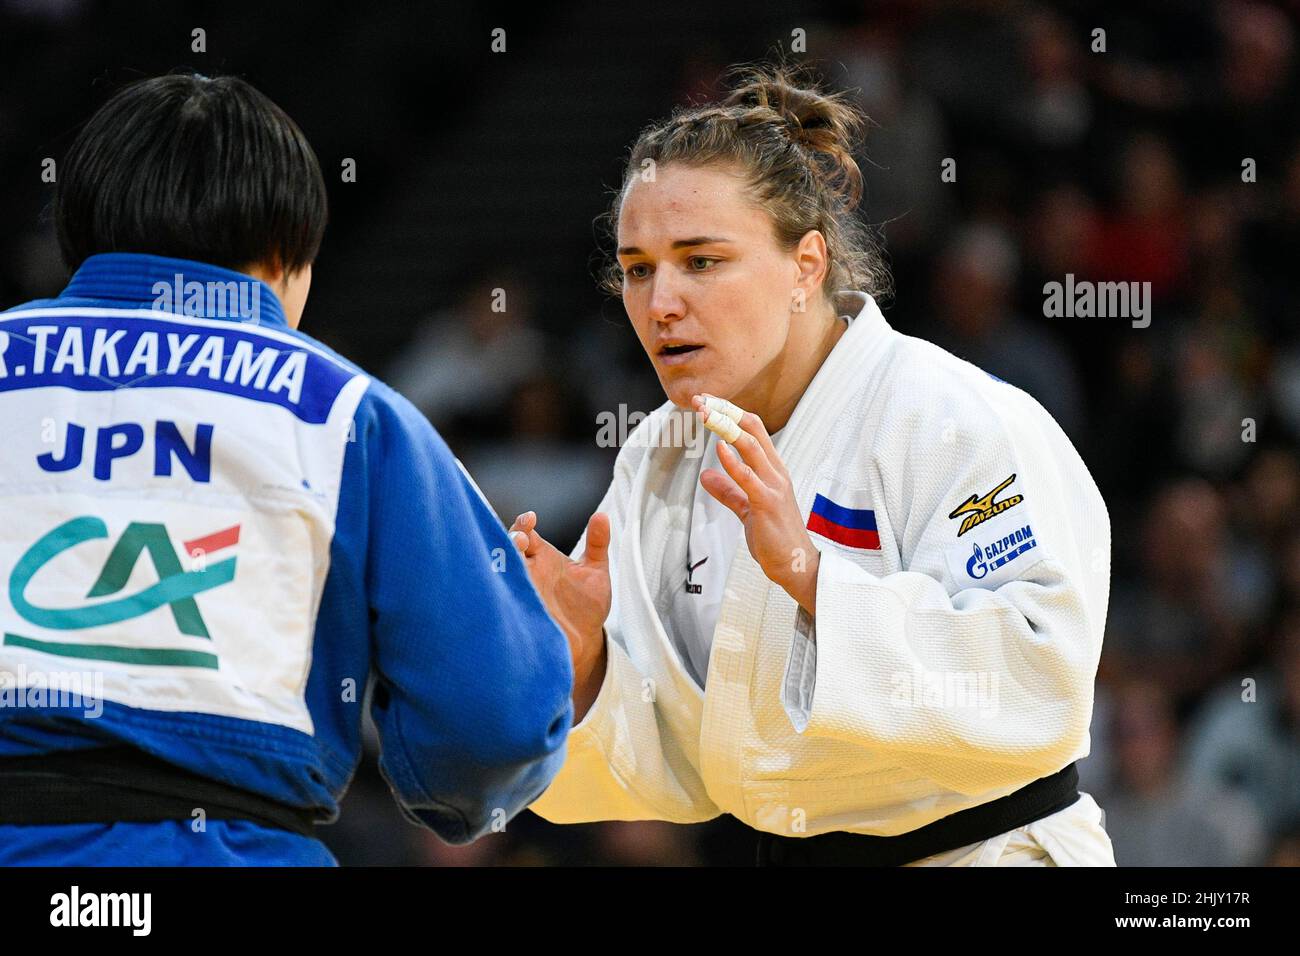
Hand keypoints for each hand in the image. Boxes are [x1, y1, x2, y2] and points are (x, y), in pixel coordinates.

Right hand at [508, 510, 610, 690]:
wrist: (584, 643)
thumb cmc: (587, 605)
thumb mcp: (595, 572)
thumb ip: (598, 544)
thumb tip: (603, 517)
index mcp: (541, 557)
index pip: (525, 533)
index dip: (524, 524)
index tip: (531, 519)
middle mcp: (527, 573)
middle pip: (505, 550)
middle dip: (508, 542)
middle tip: (519, 540)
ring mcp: (520, 594)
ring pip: (500, 574)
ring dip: (501, 566)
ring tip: (510, 561)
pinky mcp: (519, 615)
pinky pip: (503, 603)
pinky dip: (500, 596)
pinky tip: (505, 590)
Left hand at [694, 394, 820, 614]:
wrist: (795, 564)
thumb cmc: (774, 536)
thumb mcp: (747, 508)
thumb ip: (728, 491)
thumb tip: (706, 475)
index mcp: (773, 469)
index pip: (753, 430)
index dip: (730, 413)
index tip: (708, 403)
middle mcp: (776, 472)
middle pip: (751, 430)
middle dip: (724, 412)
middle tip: (700, 399)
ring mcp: (774, 486)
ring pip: (751, 446)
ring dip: (725, 428)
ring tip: (705, 414)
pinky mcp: (767, 503)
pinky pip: (748, 477)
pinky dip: (733, 461)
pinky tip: (718, 449)